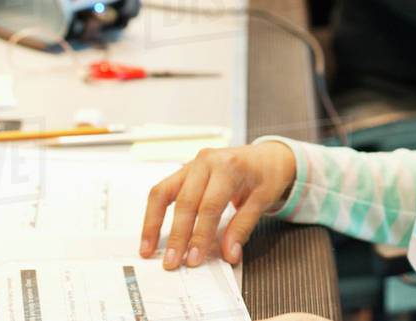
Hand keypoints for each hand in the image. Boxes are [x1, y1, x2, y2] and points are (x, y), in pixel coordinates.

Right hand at [141, 141, 295, 268]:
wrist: (267, 155)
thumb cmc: (266, 174)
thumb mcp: (263, 200)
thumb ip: (243, 227)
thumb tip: (229, 252)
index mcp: (228, 166)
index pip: (209, 206)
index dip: (200, 235)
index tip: (194, 258)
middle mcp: (206, 162)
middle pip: (185, 202)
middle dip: (177, 235)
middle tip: (172, 261)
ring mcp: (192, 164)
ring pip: (163, 192)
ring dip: (153, 222)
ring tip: (148, 248)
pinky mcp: (185, 171)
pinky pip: (163, 189)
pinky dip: (154, 211)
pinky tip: (151, 230)